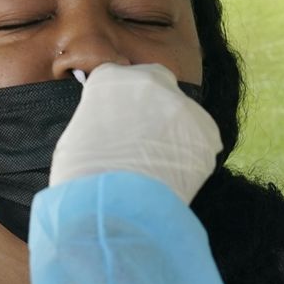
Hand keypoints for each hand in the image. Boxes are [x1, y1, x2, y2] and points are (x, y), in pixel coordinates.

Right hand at [49, 63, 221, 203]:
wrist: (113, 205)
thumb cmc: (80, 176)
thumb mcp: (75, 136)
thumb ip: (96, 120)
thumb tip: (107, 128)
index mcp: (111, 78)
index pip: (118, 78)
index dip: (118, 101)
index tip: (117, 120)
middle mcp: (151, 81)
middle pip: (157, 83)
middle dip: (152, 104)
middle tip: (142, 137)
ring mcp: (183, 106)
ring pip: (181, 115)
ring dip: (173, 133)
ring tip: (158, 166)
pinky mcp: (207, 133)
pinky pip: (200, 142)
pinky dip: (190, 157)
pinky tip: (174, 177)